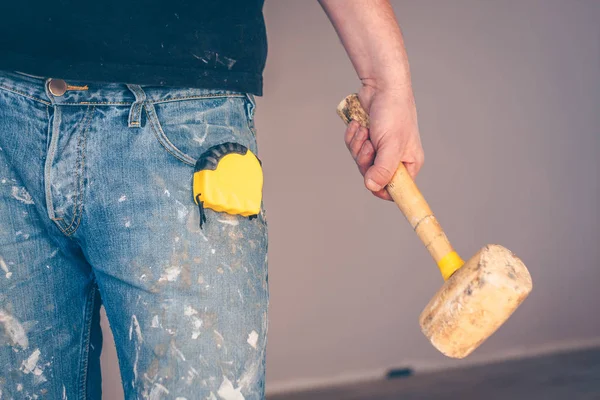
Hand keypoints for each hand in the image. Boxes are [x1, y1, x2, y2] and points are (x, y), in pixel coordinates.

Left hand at [344, 83, 423, 200]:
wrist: (381, 86)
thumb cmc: (394, 112)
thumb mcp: (391, 145)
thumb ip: (383, 169)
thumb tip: (373, 187)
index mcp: (409, 163)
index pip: (396, 190)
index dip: (383, 189)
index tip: (371, 181)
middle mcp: (395, 158)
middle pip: (372, 177)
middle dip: (365, 160)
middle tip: (370, 144)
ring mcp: (380, 149)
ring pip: (360, 162)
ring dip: (358, 146)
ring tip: (365, 131)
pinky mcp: (367, 139)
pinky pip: (353, 148)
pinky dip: (353, 137)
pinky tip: (359, 125)